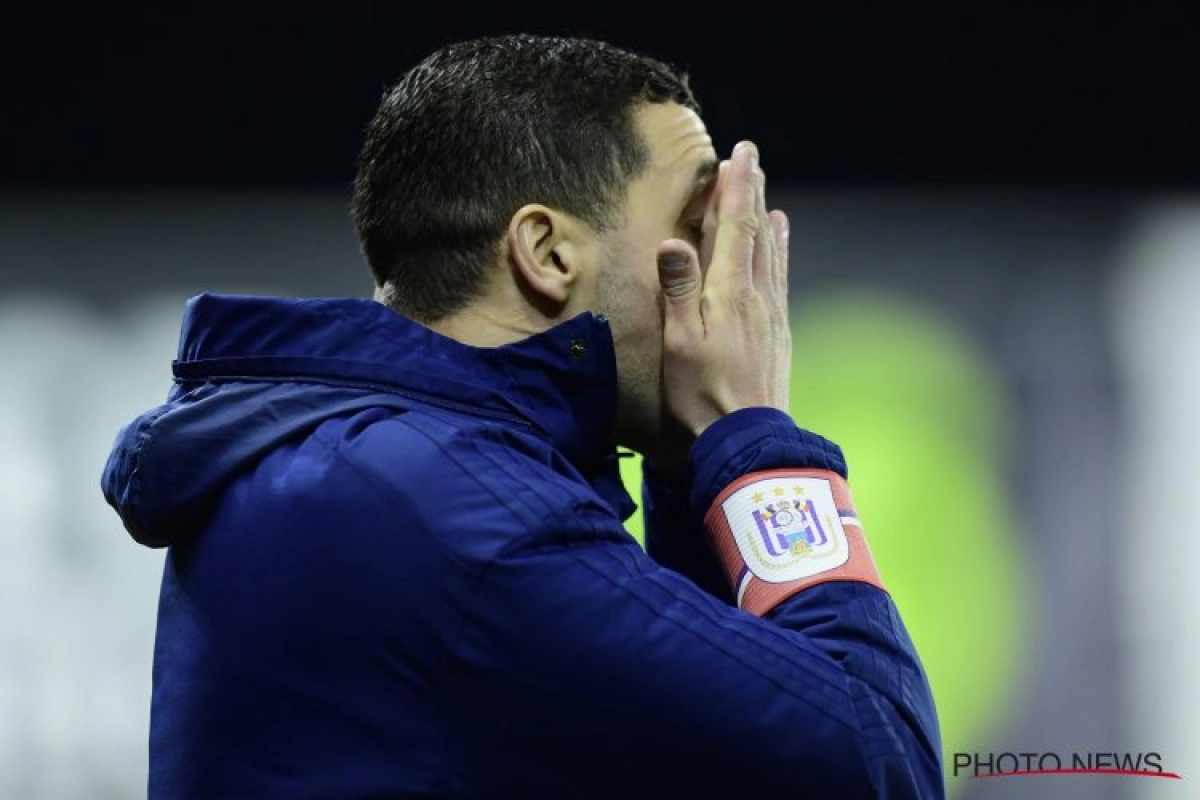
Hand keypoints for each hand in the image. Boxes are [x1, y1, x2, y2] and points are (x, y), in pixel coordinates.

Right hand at [657, 140, 790, 437]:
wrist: (747, 440)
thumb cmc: (702, 395)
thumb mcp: (680, 343)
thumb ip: (678, 290)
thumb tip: (672, 241)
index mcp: (730, 292)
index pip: (735, 227)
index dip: (735, 189)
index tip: (738, 154)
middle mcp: (757, 296)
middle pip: (756, 233)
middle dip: (751, 194)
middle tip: (750, 160)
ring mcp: (771, 315)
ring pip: (772, 255)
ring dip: (766, 221)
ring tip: (766, 197)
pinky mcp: (777, 334)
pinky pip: (779, 280)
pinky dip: (779, 254)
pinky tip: (779, 250)